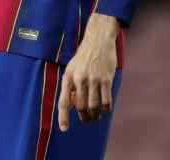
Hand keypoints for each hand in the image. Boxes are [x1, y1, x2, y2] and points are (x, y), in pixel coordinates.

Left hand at [57, 13, 118, 131]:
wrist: (98, 40)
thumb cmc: (84, 56)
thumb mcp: (72, 68)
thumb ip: (70, 86)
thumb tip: (71, 105)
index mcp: (68, 77)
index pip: (63, 102)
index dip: (63, 117)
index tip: (64, 129)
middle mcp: (79, 79)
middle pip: (80, 107)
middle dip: (84, 117)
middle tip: (88, 120)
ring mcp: (93, 79)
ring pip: (93, 106)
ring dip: (95, 115)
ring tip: (96, 116)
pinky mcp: (106, 78)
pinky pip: (106, 99)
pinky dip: (106, 108)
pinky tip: (106, 108)